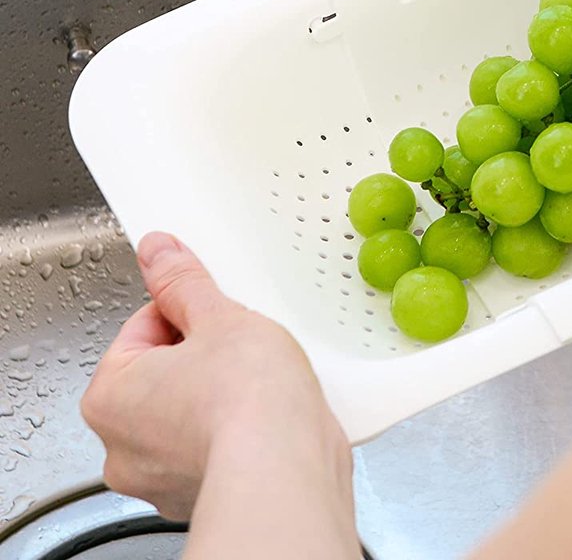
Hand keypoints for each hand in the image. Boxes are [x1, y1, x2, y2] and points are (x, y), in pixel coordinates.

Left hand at [82, 232, 350, 523]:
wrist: (285, 468)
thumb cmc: (244, 402)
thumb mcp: (219, 316)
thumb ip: (183, 282)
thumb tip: (158, 253)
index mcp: (110, 395)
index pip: (146, 326)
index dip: (190, 311)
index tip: (218, 311)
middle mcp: (122, 446)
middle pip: (165, 370)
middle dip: (204, 354)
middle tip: (240, 344)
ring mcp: (161, 477)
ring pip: (190, 410)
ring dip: (220, 391)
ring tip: (259, 380)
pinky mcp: (202, 493)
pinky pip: (215, 444)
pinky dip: (238, 428)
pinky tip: (267, 414)